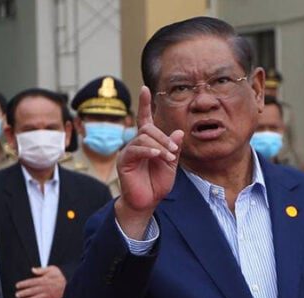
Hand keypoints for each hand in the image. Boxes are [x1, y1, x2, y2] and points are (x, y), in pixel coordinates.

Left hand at [15, 266, 65, 297]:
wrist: (71, 283)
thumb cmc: (61, 276)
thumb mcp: (52, 269)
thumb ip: (42, 270)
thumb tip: (33, 270)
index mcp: (44, 280)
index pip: (31, 282)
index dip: (24, 284)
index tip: (18, 285)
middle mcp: (45, 288)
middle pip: (32, 290)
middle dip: (24, 293)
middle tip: (17, 295)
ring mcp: (48, 294)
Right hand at [115, 86, 184, 237]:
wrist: (147, 203)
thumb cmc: (157, 185)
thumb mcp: (171, 165)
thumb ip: (174, 149)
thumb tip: (179, 132)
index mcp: (147, 143)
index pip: (145, 119)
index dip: (145, 104)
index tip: (144, 88)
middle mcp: (136, 144)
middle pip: (148, 128)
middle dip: (163, 137)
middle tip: (173, 152)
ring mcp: (128, 152)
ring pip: (143, 137)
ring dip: (159, 145)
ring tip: (168, 158)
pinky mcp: (124, 161)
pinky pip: (136, 149)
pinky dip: (149, 150)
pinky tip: (157, 156)